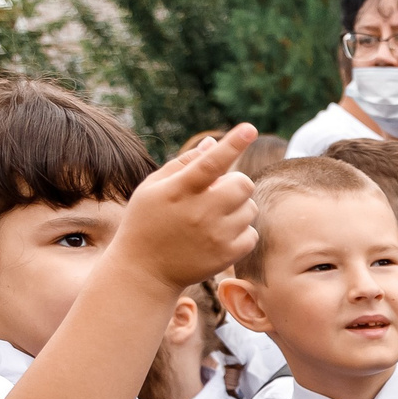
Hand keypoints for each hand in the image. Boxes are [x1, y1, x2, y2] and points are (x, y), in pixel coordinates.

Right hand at [115, 124, 257, 290]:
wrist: (145, 271)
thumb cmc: (147, 221)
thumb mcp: (153, 188)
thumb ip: (183, 163)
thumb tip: (214, 142)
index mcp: (179, 191)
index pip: (210, 163)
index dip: (232, 144)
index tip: (250, 127)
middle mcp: (200, 212)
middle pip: (243, 184)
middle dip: (236, 183)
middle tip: (218, 192)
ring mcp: (216, 235)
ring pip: (250, 208)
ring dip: (238, 208)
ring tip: (213, 217)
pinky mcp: (228, 255)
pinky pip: (253, 233)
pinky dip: (241, 232)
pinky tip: (219, 236)